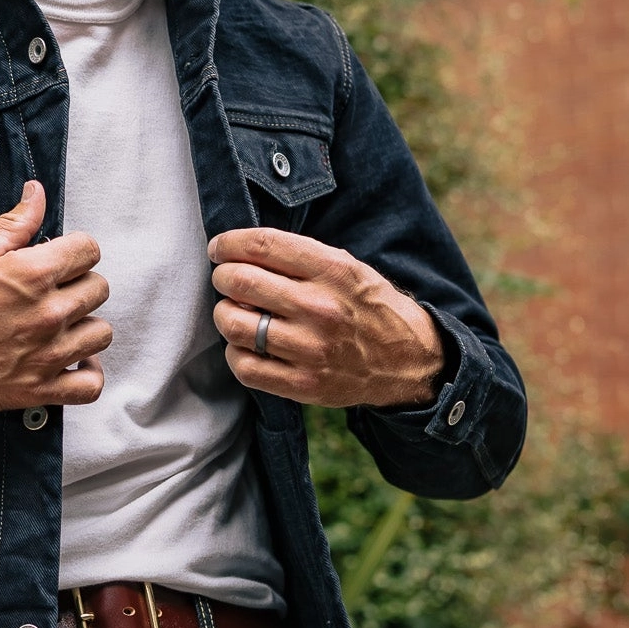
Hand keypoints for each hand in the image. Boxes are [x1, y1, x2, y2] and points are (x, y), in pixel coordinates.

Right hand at [0, 182, 110, 414]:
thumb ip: (14, 223)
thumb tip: (37, 193)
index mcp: (32, 274)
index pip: (89, 250)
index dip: (74, 248)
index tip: (59, 256)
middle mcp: (46, 315)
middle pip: (98, 289)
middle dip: (79, 282)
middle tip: (53, 288)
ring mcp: (45, 355)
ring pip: (101, 332)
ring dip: (85, 324)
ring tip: (63, 322)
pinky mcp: (36, 389)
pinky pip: (90, 385)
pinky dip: (88, 372)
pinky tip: (73, 359)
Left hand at [208, 227, 443, 408]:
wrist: (409, 361)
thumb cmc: (369, 308)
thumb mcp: (348, 268)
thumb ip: (300, 258)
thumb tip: (241, 250)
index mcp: (333, 271)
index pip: (263, 245)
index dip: (229, 243)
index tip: (219, 248)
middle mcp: (320, 308)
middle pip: (240, 282)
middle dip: (222, 276)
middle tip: (226, 279)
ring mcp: (311, 349)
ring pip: (234, 324)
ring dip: (225, 314)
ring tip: (237, 311)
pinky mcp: (303, 384)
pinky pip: (244, 365)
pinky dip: (235, 352)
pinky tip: (247, 344)